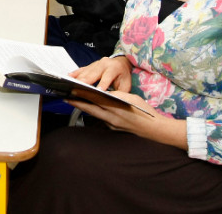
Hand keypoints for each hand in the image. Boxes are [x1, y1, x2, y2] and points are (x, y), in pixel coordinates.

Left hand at [67, 92, 186, 148]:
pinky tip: (92, 109)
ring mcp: (112, 126)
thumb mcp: (131, 98)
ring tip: (75, 101)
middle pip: (90, 109)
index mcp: (115, 109)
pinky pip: (102, 120)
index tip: (71, 92)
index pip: (94, 101)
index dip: (82, 96)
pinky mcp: (114, 129)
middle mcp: (112, 119)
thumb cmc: (145, 112)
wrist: (155, 130)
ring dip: (85, 108)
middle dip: (77, 103)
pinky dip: (96, 113)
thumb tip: (104, 92)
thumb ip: (116, 95)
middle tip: (66, 97)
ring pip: (95, 115)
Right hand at [70, 56, 132, 91]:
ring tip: (71, 86)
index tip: (98, 91)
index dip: (102, 85)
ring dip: (78, 80)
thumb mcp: (126, 85)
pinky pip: (81, 69)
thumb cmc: (123, 76)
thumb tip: (111, 101)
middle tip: (79, 89)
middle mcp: (104, 64)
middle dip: (85, 82)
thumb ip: (119, 93)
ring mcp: (95, 64)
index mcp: (114, 68)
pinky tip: (69, 77)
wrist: (122, 63)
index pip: (107, 77)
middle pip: (92, 74)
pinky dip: (75, 74)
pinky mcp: (90, 65)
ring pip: (85, 72)